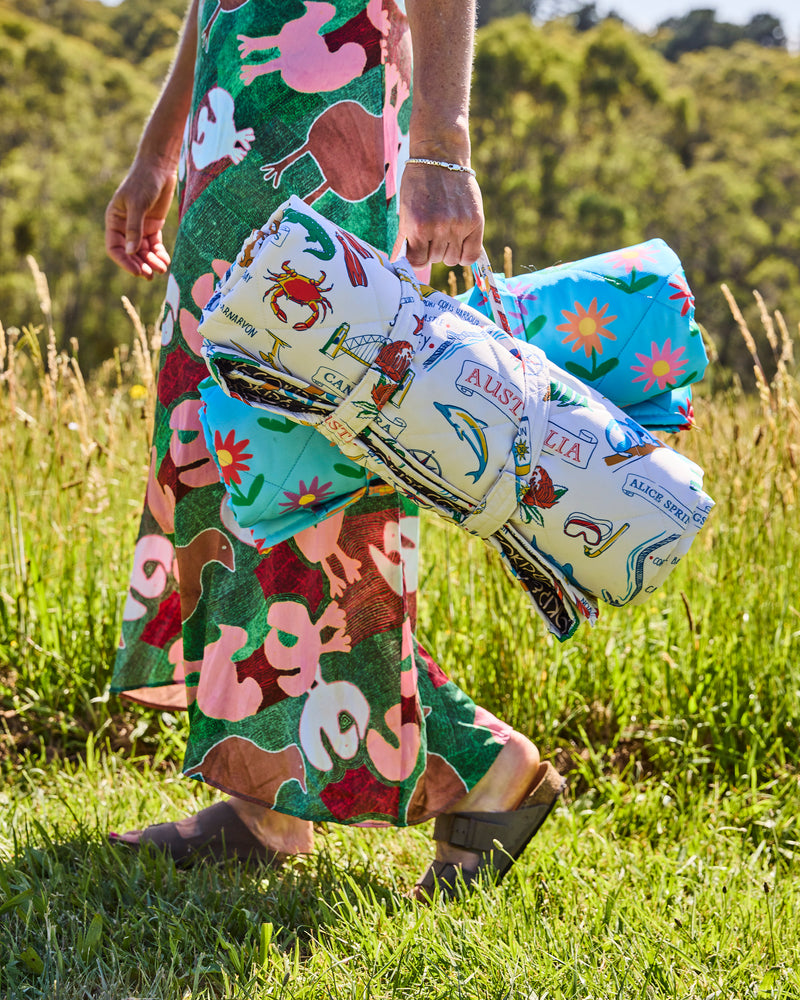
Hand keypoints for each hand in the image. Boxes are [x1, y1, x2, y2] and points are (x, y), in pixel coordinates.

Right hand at [105, 156, 176, 278]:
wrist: (160, 166)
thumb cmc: (144, 181)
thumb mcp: (137, 204)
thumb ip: (135, 228)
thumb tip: (132, 253)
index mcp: (114, 220)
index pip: (115, 247)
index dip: (124, 262)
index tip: (137, 272)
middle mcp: (125, 226)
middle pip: (131, 253)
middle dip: (140, 265)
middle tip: (151, 275)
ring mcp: (139, 226)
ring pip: (144, 251)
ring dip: (151, 262)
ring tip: (162, 269)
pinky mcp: (153, 225)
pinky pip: (154, 245)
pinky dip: (159, 254)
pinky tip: (165, 261)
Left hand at [392, 163, 484, 268]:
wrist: (441, 158)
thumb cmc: (419, 184)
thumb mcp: (405, 210)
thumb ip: (403, 238)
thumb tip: (396, 261)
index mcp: (418, 226)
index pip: (418, 262)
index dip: (418, 256)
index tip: (419, 248)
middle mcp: (439, 228)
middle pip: (436, 260)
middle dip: (433, 249)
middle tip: (434, 231)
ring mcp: (458, 225)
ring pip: (452, 259)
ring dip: (449, 250)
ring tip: (447, 231)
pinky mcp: (475, 222)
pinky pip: (471, 255)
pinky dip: (465, 253)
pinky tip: (460, 242)